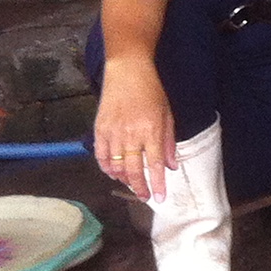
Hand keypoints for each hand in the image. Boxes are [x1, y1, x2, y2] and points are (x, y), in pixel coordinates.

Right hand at [94, 60, 177, 201]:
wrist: (127, 73)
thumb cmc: (151, 92)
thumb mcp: (167, 115)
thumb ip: (168, 142)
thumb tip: (170, 166)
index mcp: (151, 131)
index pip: (154, 164)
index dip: (157, 183)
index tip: (159, 197)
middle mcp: (131, 134)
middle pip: (134, 169)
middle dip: (139, 187)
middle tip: (144, 197)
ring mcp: (113, 132)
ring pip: (116, 165)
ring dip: (123, 178)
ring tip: (131, 184)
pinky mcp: (99, 129)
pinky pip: (101, 155)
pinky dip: (106, 167)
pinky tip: (113, 173)